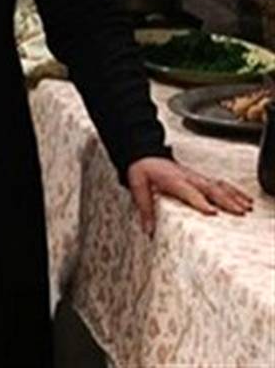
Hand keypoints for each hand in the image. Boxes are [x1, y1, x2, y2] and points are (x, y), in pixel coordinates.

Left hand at [126, 156, 253, 237]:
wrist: (145, 155)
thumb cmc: (143, 170)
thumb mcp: (138, 187)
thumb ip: (144, 209)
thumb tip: (148, 229)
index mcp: (172, 179)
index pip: (189, 192)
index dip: (201, 202)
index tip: (212, 212)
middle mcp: (188, 177)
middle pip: (210, 189)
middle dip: (226, 200)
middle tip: (238, 212)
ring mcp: (196, 177)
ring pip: (218, 185)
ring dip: (233, 196)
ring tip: (246, 208)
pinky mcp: (200, 178)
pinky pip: (220, 184)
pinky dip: (234, 191)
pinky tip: (244, 199)